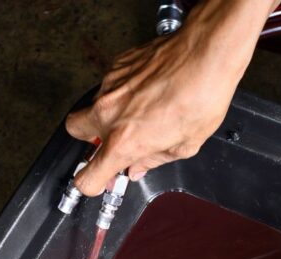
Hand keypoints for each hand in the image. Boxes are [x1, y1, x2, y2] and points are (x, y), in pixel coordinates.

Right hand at [65, 1, 269, 194]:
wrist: (206, 53)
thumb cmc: (202, 96)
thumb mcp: (184, 145)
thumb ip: (154, 160)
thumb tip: (139, 167)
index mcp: (124, 143)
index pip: (87, 177)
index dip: (93, 183)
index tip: (103, 180)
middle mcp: (110, 113)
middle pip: (74, 131)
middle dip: (89, 138)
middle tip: (113, 140)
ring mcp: (110, 86)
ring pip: (94, 104)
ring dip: (111, 113)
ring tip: (142, 113)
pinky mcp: (117, 65)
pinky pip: (110, 85)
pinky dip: (123, 93)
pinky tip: (147, 93)